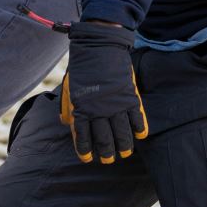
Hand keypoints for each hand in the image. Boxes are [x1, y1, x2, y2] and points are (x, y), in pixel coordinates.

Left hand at [59, 21, 147, 163]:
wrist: (100, 46)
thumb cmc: (82, 67)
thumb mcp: (69, 88)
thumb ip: (69, 106)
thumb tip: (66, 123)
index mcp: (81, 108)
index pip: (83, 137)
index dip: (85, 150)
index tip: (88, 159)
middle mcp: (98, 110)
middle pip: (104, 139)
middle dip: (106, 153)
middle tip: (108, 160)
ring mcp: (115, 104)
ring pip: (122, 133)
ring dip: (124, 146)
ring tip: (125, 153)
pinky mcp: (130, 96)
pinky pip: (137, 118)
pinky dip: (139, 129)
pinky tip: (140, 136)